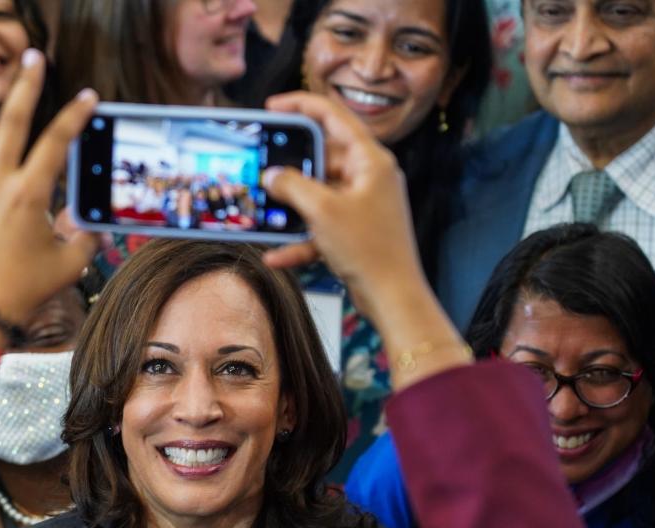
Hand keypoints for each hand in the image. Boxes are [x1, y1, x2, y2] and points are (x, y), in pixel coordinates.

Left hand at [0, 50, 97, 325]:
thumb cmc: (24, 292)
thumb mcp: (70, 264)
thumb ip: (85, 236)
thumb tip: (92, 221)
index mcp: (29, 195)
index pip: (56, 144)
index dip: (75, 116)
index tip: (87, 96)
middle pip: (11, 123)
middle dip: (24, 86)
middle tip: (30, 58)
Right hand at [258, 91, 469, 390]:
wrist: (393, 296)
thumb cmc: (369, 248)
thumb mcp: (323, 210)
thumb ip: (293, 186)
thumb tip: (272, 175)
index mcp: (370, 159)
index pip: (333, 117)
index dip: (300, 106)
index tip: (272, 107)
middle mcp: (368, 176)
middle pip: (322, 157)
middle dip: (290, 164)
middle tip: (261, 162)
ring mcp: (361, 204)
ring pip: (318, 194)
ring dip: (291, 204)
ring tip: (262, 207)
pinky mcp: (354, 230)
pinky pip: (320, 227)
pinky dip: (299, 239)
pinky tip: (275, 254)